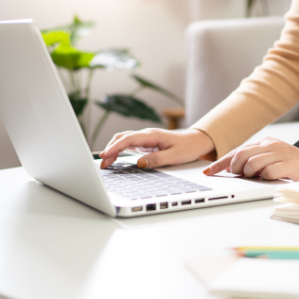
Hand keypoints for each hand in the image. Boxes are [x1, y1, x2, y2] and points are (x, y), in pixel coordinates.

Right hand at [99, 128, 215, 168]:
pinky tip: (114, 158)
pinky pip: (128, 144)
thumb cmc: (187, 148)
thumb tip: (140, 164)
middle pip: (122, 138)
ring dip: (113, 149)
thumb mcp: (175, 156)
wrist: (196, 141)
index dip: (115, 147)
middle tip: (102, 164)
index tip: (105, 155)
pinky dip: (119, 150)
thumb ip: (157, 160)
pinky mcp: (146, 142)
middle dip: (110, 149)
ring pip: (124, 140)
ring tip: (105, 163)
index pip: (128, 139)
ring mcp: (145, 137)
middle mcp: (146, 134)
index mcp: (152, 135)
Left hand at [203, 137, 298, 181]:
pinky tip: (271, 178)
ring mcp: (281, 153)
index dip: (221, 162)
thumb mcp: (270, 161)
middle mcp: (271, 145)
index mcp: (265, 143)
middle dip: (236, 169)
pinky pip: (269, 171)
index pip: (237, 151)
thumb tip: (231, 169)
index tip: (208, 171)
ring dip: (251, 174)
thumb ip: (253, 162)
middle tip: (242, 176)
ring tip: (259, 177)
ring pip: (253, 163)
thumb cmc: (292, 167)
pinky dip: (265, 177)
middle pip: (241, 155)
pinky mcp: (290, 164)